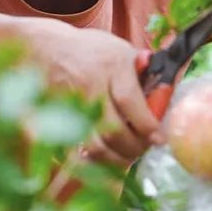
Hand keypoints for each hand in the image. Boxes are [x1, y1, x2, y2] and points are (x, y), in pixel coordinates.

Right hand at [1, 15, 166, 167]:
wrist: (44, 48)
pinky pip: (76, 150)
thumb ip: (143, 71)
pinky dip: (92, 162)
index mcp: (112, 66)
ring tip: (127, 157)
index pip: (129, 101)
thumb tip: (166, 93)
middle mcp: (91, 85)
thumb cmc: (90, 50)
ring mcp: (72, 105)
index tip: (159, 139)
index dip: (146, 125)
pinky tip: (104, 161)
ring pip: (95, 145)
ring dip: (116, 159)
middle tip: (144, 149)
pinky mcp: (58, 120)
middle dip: (134, 147)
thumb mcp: (119, 49)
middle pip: (114, 129)